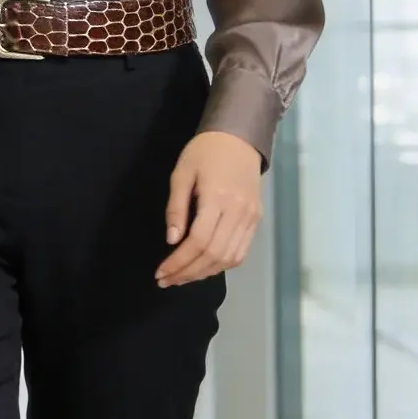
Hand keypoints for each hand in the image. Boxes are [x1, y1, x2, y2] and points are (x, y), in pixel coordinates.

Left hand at [156, 131, 262, 286]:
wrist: (239, 138)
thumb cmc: (205, 152)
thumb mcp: (182, 174)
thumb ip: (176, 208)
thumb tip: (172, 241)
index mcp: (217, 198)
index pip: (198, 241)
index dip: (179, 262)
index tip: (160, 272)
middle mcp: (238, 212)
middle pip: (214, 255)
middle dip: (188, 273)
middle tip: (166, 280)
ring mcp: (251, 218)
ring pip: (229, 258)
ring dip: (204, 273)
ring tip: (182, 278)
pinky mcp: (256, 220)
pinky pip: (241, 252)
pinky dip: (222, 265)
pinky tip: (204, 268)